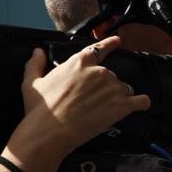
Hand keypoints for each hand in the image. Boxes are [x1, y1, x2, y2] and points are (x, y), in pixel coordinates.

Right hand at [10, 36, 150, 162]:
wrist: (50, 131)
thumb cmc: (40, 108)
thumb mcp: (31, 82)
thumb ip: (35, 64)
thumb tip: (37, 51)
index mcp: (80, 62)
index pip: (99, 48)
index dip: (110, 43)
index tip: (118, 40)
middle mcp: (100, 71)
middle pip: (111, 75)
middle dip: (105, 87)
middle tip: (92, 102)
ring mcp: (113, 88)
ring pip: (123, 88)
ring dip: (118, 96)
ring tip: (103, 110)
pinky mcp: (122, 105)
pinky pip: (141, 101)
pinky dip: (141, 103)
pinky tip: (139, 105)